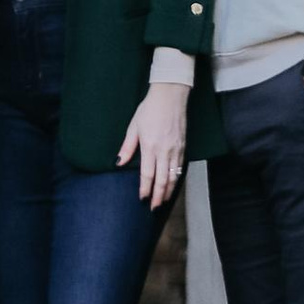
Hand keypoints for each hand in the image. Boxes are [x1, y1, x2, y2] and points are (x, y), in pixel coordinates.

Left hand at [118, 80, 188, 207]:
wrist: (170, 96)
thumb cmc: (149, 109)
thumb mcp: (134, 126)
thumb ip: (127, 147)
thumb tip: (119, 162)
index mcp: (150, 146)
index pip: (148, 174)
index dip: (145, 189)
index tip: (142, 199)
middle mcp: (164, 151)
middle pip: (162, 180)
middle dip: (158, 196)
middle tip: (154, 208)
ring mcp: (176, 149)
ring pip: (173, 176)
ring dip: (168, 191)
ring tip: (163, 201)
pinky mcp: (183, 146)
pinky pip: (180, 167)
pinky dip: (177, 179)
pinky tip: (173, 184)